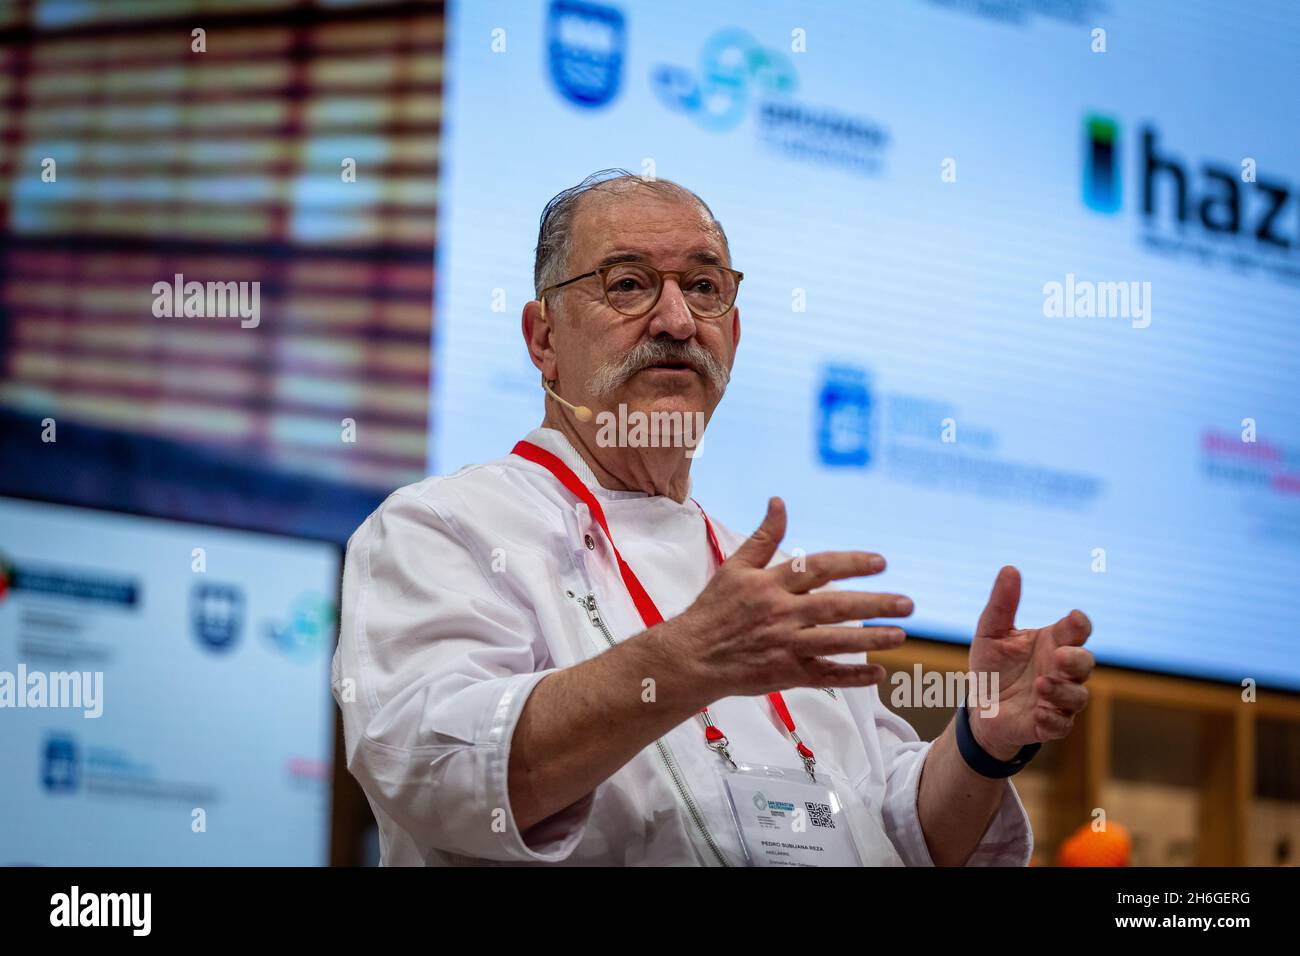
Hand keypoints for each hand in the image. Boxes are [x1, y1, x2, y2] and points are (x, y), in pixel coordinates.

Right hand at [658, 496, 913, 699]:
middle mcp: (781, 614)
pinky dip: (850, 676)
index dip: (852, 564)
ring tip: (900, 635)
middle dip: (875, 604)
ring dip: (871, 640)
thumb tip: (779, 501)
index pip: (818, 568)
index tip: (881, 562)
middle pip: (836, 607)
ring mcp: (784, 646)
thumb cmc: (714, 609)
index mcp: (770, 585)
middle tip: (908, 604)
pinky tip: (876, 674)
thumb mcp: (735, 567)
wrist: (691, 656)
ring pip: (835, 642)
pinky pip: (823, 676)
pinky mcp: (784, 674)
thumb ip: (764, 537)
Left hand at [966, 566, 1094, 759]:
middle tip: (1057, 657)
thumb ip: (1002, 603)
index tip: (1073, 619)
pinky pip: (1061, 725)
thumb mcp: (990, 631)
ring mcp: (1057, 698)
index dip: (1080, 625)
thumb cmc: (992, 665)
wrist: (979, 704)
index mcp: (1052, 642)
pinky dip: (1053, 719)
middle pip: (1085, 663)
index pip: (1077, 630)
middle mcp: (1060, 670)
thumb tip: (1010, 568)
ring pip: (1078, 696)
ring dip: (1063, 690)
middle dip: (1076, 660)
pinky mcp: (1048, 724)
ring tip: (1040, 684)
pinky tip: (1038, 712)